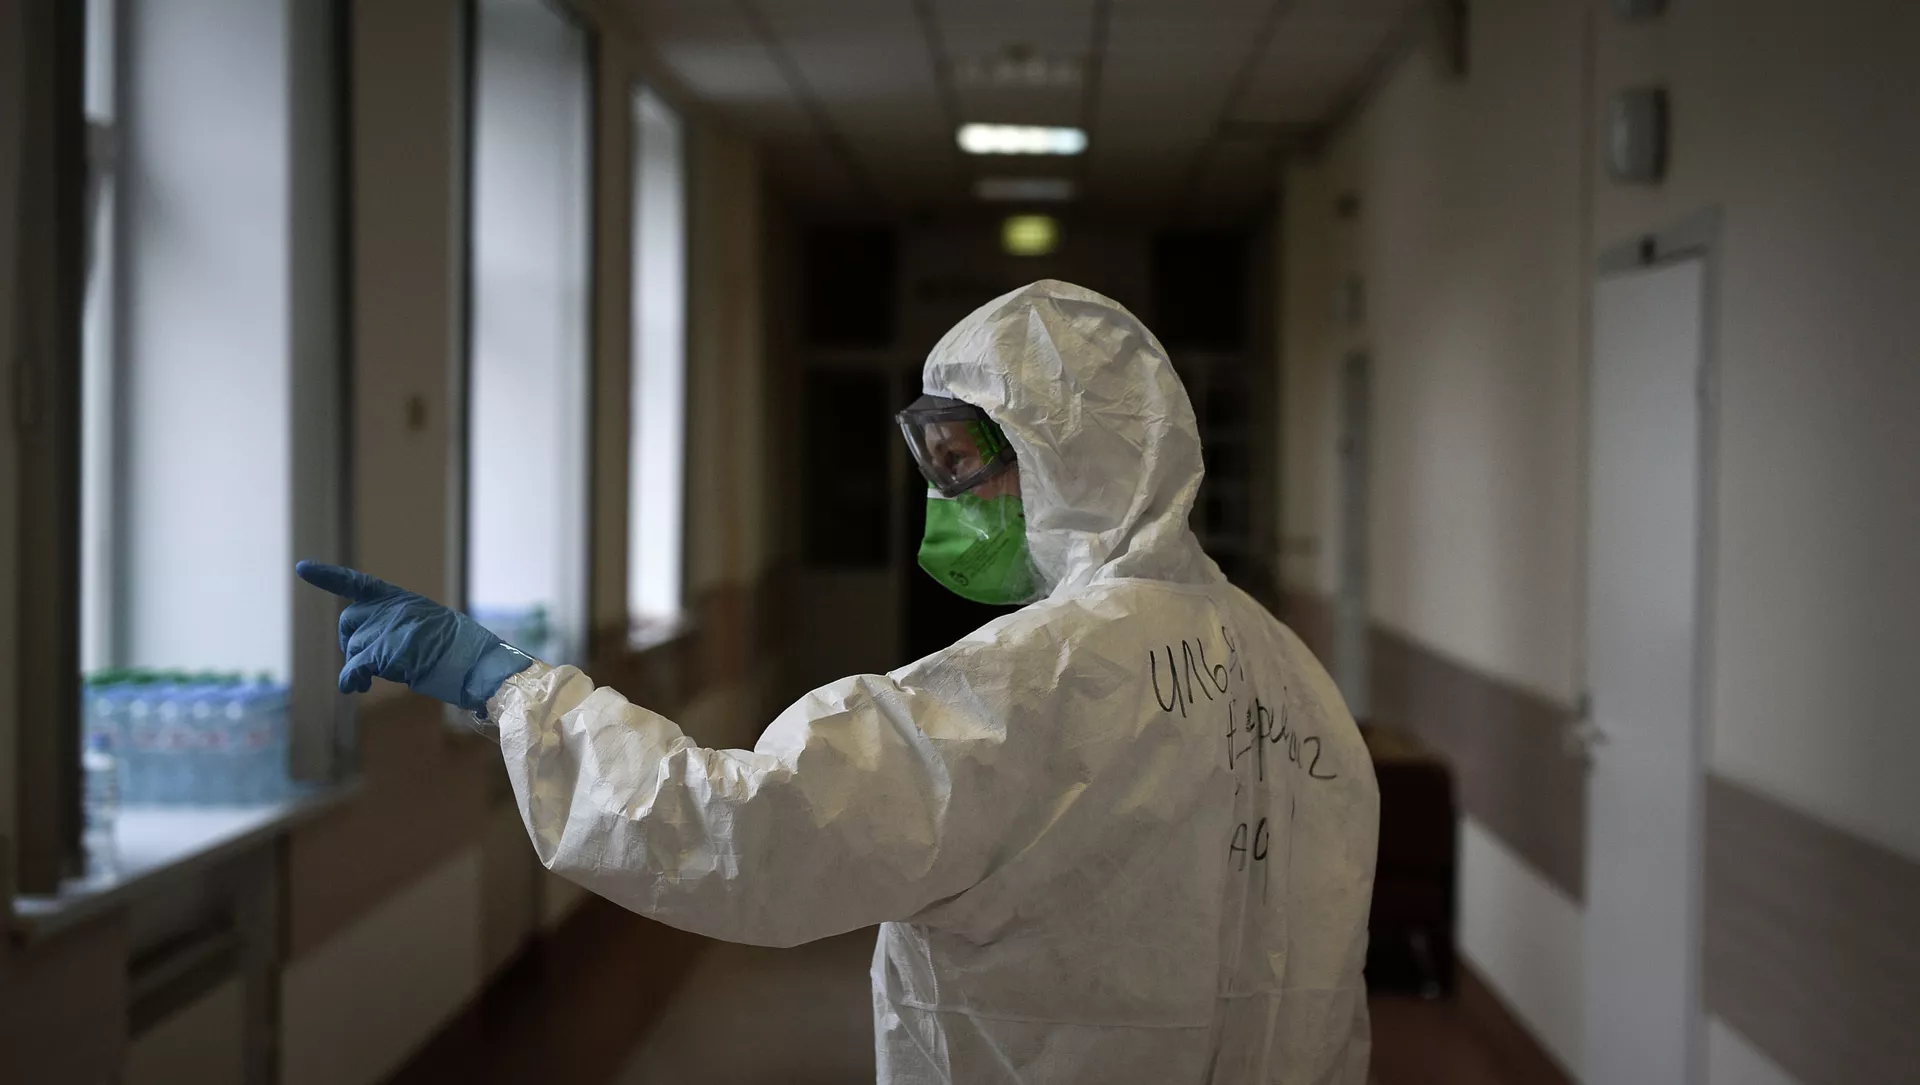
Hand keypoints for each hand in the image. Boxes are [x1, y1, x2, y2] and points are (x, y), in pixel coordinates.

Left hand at [295, 562, 534, 712]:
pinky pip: (353, 666)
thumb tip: (373, 654)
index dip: (329, 576)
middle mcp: (391, 609)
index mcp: (403, 600)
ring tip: (369, 682)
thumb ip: (400, 630)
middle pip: (349, 621)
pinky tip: (356, 687)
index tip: (303, 569)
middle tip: (362, 665)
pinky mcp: (383, 653)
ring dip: (357, 666)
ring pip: (351, 647)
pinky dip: (351, 678)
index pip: (359, 583)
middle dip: (349, 643)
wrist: (478, 664)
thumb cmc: (464, 654)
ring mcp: (387, 629)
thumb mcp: (431, 628)